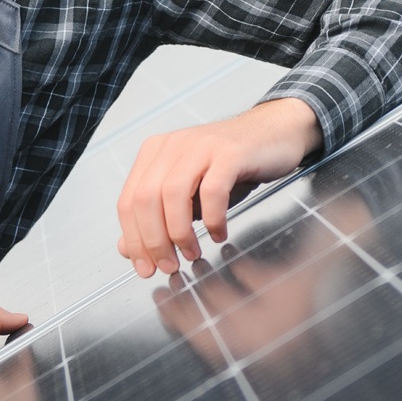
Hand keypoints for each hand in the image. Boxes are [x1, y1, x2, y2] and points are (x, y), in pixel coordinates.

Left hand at [115, 98, 321, 278]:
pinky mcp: (230, 153)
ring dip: (179, 233)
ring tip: (191, 253)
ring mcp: (201, 146)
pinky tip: (219, 233)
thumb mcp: (188, 193)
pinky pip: (212, 191)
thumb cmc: (230, 166)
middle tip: (168, 265)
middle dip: (154, 241)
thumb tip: (128, 249)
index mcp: (154, 152)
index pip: (128, 201)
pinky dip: (212, 218)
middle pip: (145, 199)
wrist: (273, 133)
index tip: (144, 267)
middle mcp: (173, 145)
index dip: (133, 239)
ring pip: (173, 195)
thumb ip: (157, 218)